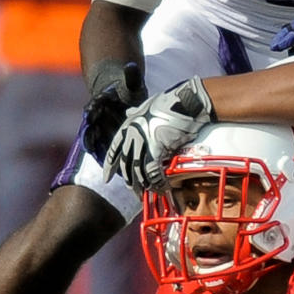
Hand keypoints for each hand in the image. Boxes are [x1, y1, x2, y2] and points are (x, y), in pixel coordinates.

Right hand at [82, 61, 147, 164]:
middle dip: (91, 135)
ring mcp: (101, 125)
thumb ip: (131, 76)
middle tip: (90, 145)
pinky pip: (103, 146)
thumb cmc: (128, 87)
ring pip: (95, 138)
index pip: (95, 105)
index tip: (90, 115)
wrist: (121, 94)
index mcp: (102, 100)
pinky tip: (107, 166)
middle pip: (91, 125)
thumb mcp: (131, 81)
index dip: (93, 111)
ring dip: (96, 149)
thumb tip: (131, 67)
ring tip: (97, 160)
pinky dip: (104, 155)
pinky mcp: (106, 134)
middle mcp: (98, 114)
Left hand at [103, 76, 214, 194]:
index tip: (106, 179)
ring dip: (145, 185)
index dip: (110, 167)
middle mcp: (132, 134)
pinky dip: (158, 182)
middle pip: (126, 164)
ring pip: (138, 171)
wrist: (187, 102)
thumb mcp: (148, 106)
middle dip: (130, 181)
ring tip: (152, 192)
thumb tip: (129, 112)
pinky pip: (154, 171)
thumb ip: (136, 112)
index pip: (114, 150)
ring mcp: (143, 141)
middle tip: (135, 192)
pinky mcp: (157, 148)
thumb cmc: (172, 103)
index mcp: (128, 125)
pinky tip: (163, 188)